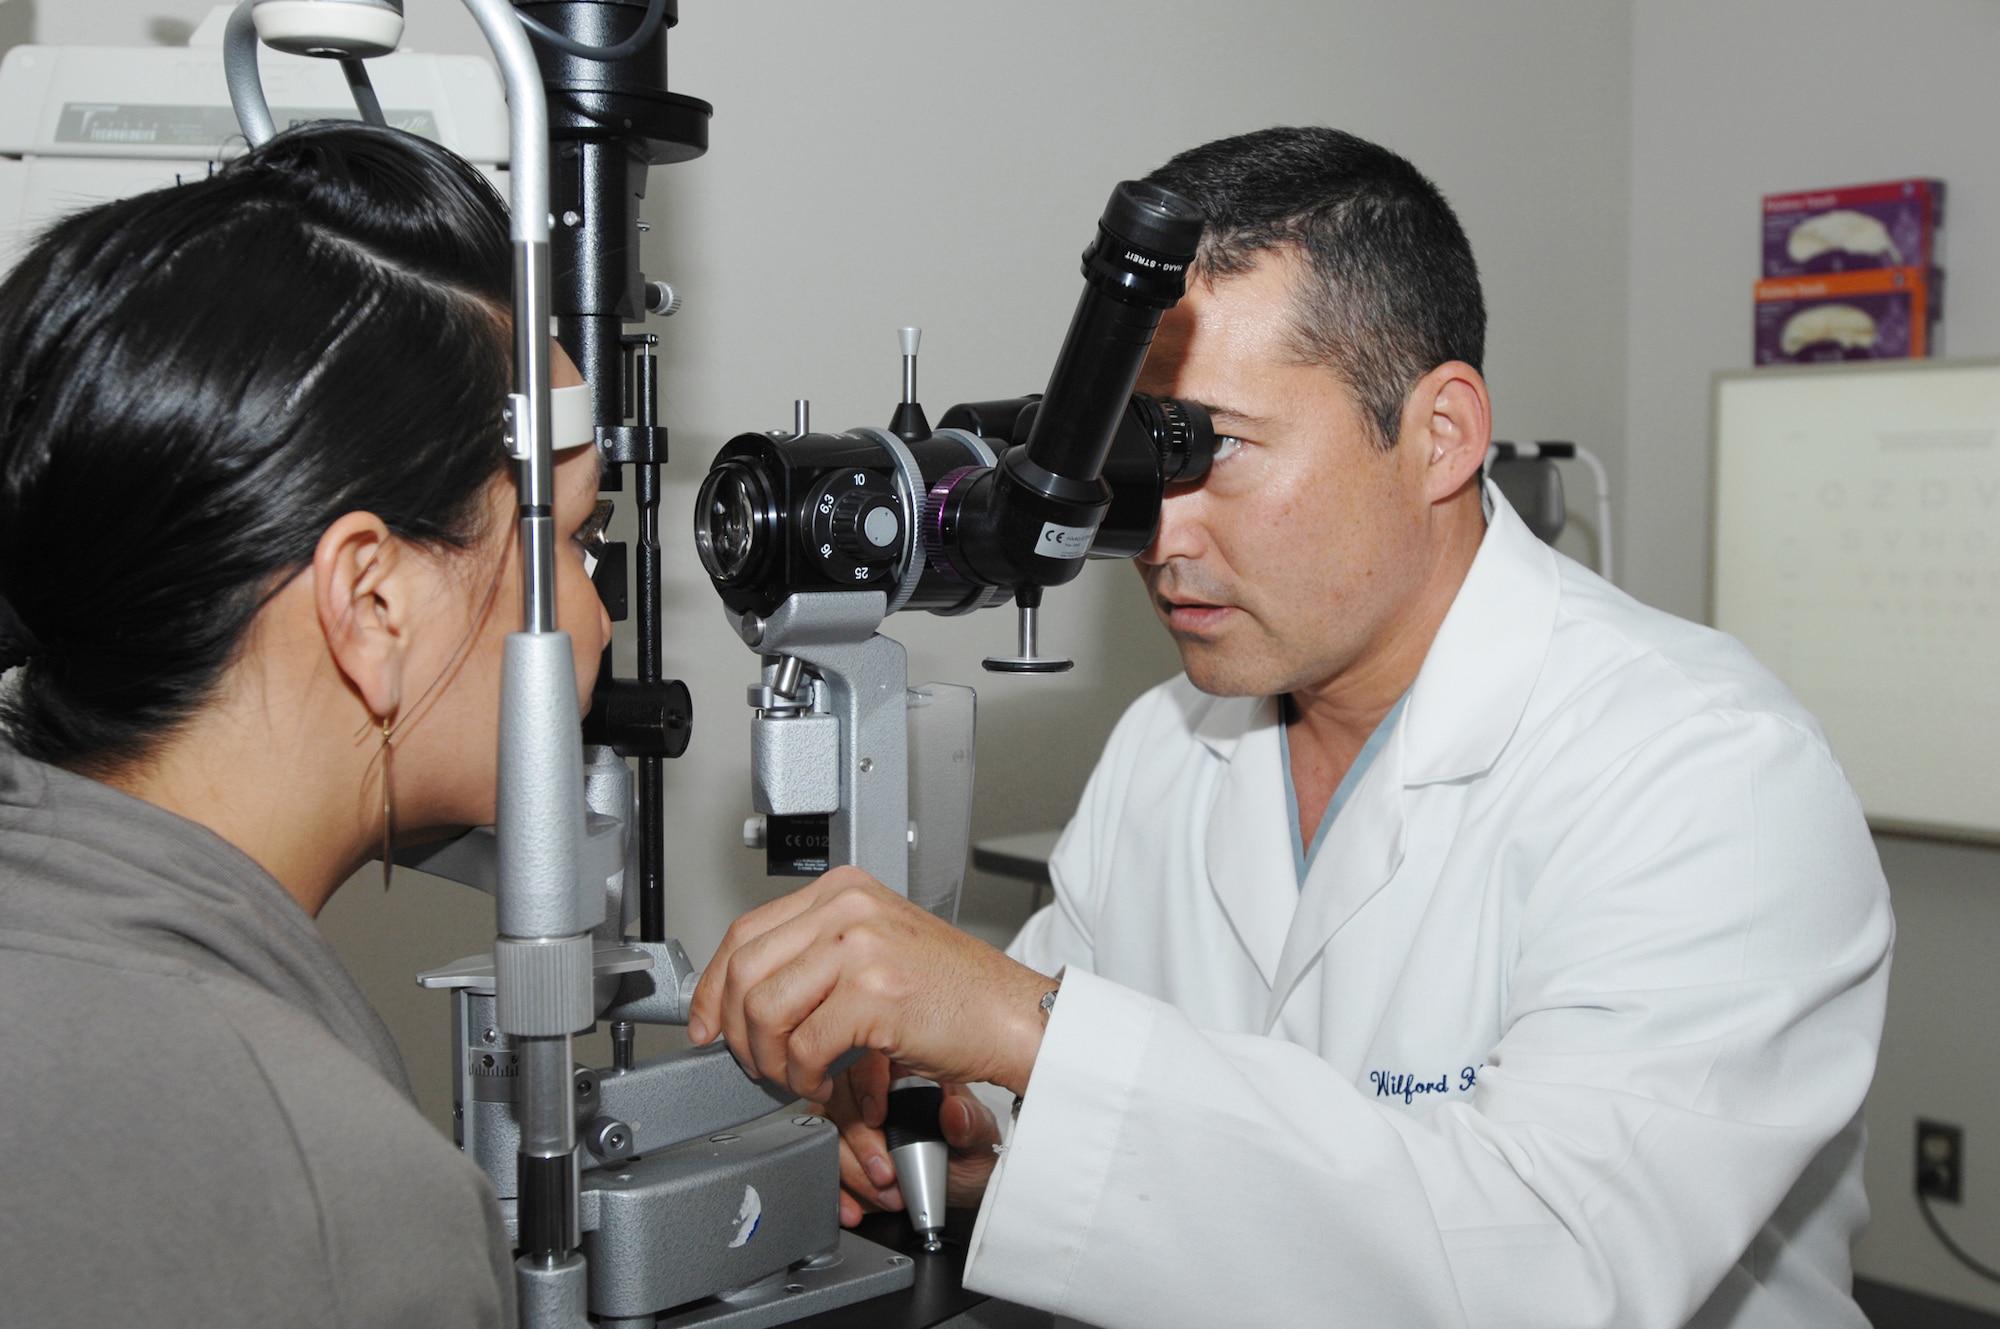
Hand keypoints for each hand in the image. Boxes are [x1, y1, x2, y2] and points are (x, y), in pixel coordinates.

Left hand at [686, 867, 1051, 1102]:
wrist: (1013, 1014)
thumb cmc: (954, 991)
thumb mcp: (876, 950)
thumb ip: (814, 956)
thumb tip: (742, 996)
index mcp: (843, 891)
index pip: (746, 932)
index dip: (712, 988)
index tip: (705, 1025)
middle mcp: (849, 908)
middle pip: (744, 970)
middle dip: (737, 1031)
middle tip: (757, 1064)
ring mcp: (861, 946)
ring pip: (765, 1010)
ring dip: (772, 1060)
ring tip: (798, 1077)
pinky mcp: (874, 992)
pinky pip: (806, 1046)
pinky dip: (808, 1079)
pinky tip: (829, 1084)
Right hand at [817, 1052, 1003, 1225]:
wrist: (965, 1187)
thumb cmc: (971, 1150)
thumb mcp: (980, 1137)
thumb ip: (971, 1124)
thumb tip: (955, 1112)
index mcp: (907, 1071)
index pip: (869, 1060)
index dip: (867, 1087)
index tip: (878, 1119)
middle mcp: (875, 1092)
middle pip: (839, 1099)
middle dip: (859, 1142)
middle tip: (888, 1173)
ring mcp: (854, 1123)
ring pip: (826, 1134)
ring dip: (851, 1172)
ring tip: (887, 1195)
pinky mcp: (844, 1156)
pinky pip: (824, 1167)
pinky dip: (837, 1192)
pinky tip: (854, 1208)